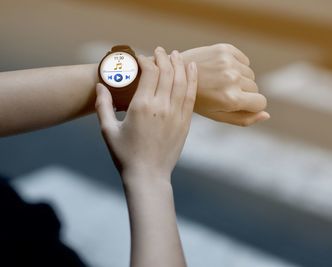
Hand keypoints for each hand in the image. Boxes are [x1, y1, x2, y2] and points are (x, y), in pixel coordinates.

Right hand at [95, 47, 196, 180]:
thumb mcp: (108, 130)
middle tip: (160, 50)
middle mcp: (161, 107)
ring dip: (180, 65)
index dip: (146, 60)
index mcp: (141, 106)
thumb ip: (103, 106)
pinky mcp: (185, 122)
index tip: (142, 58)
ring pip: (182, 81)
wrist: (148, 176)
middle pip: (167, 73)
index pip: (149, 72)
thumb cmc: (125, 155)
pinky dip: (192, 80)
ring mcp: (176, 114)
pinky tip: (192, 69)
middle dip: (164, 58)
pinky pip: (191, 96)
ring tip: (177, 54)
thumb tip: (100, 85)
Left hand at [181, 43, 268, 125]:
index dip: (252, 105)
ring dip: (240, 79)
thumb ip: (243, 119)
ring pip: (250, 74)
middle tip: (222, 93)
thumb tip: (267, 115)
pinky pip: (244, 61)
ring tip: (220, 82)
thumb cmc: (198, 100)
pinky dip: (237, 66)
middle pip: (255, 88)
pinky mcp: (225, 49)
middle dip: (244, 92)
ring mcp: (229, 62)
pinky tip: (220, 70)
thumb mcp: (218, 116)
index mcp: (231, 99)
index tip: (239, 104)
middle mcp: (232, 79)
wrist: (175, 75)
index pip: (261, 103)